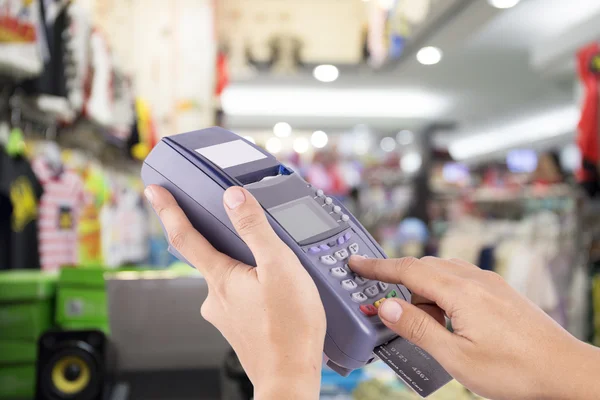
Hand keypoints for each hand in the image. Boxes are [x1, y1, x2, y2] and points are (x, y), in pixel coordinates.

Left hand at [145, 185, 325, 399]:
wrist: (290, 378)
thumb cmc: (289, 328)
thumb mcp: (279, 266)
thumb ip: (255, 230)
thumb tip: (233, 198)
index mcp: (221, 277)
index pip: (184, 236)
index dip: (168, 210)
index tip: (154, 192)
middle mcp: (215, 296)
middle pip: (207, 256)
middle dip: (219, 238)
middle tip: (240, 228)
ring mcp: (226, 314)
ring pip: (228, 277)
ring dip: (243, 266)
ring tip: (274, 266)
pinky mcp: (239, 327)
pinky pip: (240, 295)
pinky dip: (252, 286)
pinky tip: (275, 291)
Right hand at [349, 256, 599, 399]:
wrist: (566, 372)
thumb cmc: (515, 369)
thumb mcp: (456, 357)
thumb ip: (417, 327)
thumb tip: (386, 306)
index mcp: (460, 292)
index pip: (406, 270)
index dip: (376, 266)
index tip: (355, 262)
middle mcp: (475, 280)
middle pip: (423, 268)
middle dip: (397, 279)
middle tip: (380, 299)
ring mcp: (490, 283)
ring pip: (442, 273)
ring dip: (421, 288)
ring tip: (417, 320)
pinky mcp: (499, 292)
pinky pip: (460, 280)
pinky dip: (441, 292)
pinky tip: (445, 318)